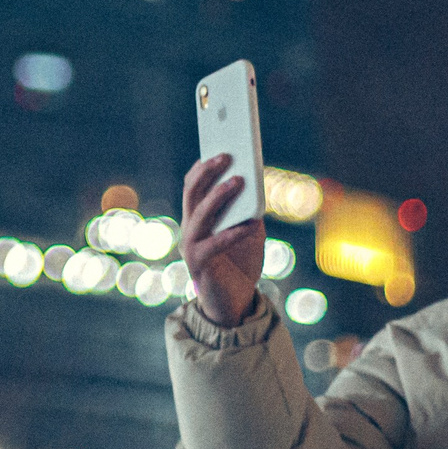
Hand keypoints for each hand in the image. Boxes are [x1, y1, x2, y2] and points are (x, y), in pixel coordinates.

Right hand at [182, 154, 265, 326]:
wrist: (234, 303)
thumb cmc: (241, 263)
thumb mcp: (249, 231)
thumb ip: (249, 211)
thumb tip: (257, 187)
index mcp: (198, 217)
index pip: (193, 185)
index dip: (202, 165)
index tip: (217, 145)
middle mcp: (190, 228)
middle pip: (192, 193)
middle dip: (208, 171)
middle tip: (227, 155)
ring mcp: (191, 246)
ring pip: (199, 214)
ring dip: (218, 195)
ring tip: (238, 180)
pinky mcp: (200, 265)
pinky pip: (215, 244)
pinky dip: (233, 232)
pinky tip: (251, 224)